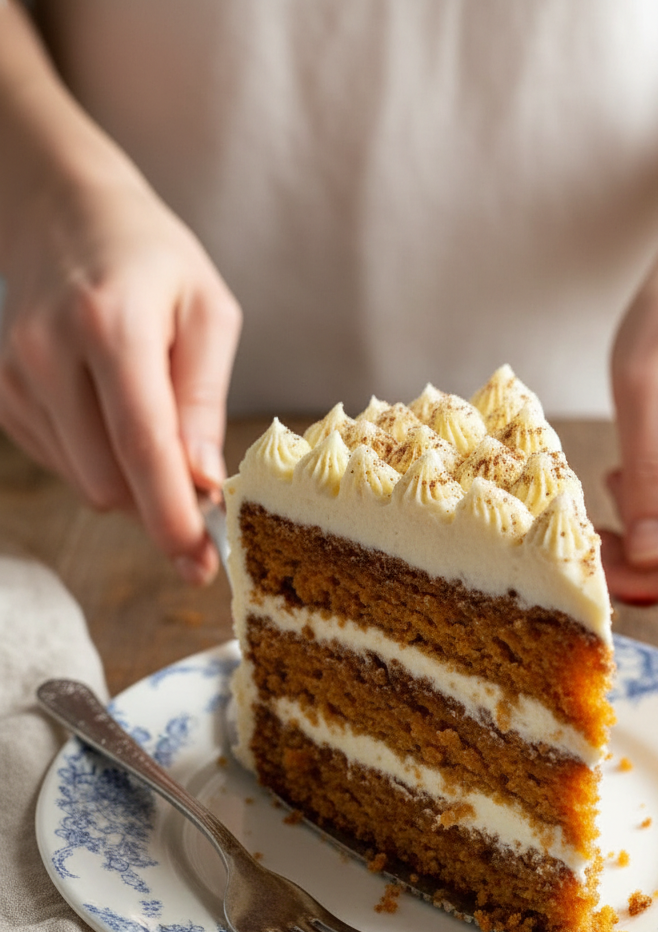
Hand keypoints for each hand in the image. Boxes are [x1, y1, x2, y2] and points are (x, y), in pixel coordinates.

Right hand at [0, 159, 240, 583]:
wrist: (62, 211)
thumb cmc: (153, 260)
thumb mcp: (207, 313)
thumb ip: (204, 401)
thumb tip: (203, 483)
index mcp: (110, 325)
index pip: (142, 447)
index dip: (172, 516)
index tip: (201, 563)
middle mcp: (47, 352)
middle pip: (107, 482)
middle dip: (157, 502)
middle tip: (199, 492)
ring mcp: (12, 374)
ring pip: (83, 481)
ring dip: (129, 480)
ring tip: (150, 420)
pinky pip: (61, 463)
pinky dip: (97, 459)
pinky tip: (108, 410)